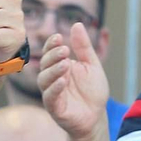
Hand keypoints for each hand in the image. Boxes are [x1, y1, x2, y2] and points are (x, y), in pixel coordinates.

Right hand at [39, 23, 109, 140]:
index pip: (49, 53)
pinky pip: (50, 97)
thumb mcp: (91, 65)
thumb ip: (83, 47)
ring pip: (44, 80)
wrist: (96, 116)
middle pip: (44, 65)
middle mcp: (51, 79)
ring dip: (53, 70)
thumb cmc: (92, 91)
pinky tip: (63, 81)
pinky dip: (55, 88)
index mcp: (59, 67)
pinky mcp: (54, 108)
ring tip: (65, 64)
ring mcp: (51, 93)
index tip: (59, 37)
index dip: (51, 45)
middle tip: (65, 51)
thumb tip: (77, 24)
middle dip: (53, 56)